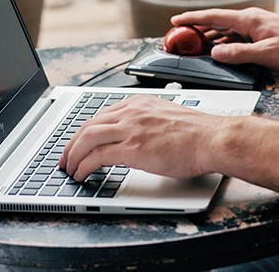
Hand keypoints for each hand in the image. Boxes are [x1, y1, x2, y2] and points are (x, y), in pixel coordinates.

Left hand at [58, 96, 226, 181]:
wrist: (213, 138)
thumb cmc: (199, 133)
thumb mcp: (168, 118)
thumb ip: (149, 123)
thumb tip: (139, 138)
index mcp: (140, 103)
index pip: (101, 115)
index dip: (84, 131)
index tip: (78, 143)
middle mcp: (132, 112)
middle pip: (88, 125)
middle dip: (71, 144)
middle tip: (65, 159)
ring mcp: (131, 129)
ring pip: (87, 139)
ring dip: (73, 156)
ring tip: (69, 170)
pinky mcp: (133, 148)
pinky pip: (97, 156)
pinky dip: (83, 166)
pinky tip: (82, 175)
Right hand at [170, 7, 278, 71]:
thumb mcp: (266, 54)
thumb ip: (239, 54)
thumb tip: (215, 53)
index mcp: (248, 20)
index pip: (214, 16)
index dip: (193, 18)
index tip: (175, 19)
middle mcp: (250, 19)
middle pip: (217, 22)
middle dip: (197, 28)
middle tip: (179, 36)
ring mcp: (256, 25)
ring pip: (226, 29)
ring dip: (210, 35)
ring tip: (194, 44)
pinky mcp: (261, 32)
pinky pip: (236, 34)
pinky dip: (224, 40)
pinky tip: (219, 49)